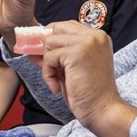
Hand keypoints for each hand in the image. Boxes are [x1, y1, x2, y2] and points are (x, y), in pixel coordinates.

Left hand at [40, 21, 136, 136]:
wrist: (103, 110)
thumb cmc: (89, 93)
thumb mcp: (73, 68)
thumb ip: (59, 54)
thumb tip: (34, 48)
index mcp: (98, 37)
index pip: (67, 26)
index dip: (53, 39)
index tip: (46, 55)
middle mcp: (95, 35)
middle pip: (56, 28)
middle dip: (47, 47)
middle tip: (47, 66)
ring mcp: (87, 42)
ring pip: (50, 42)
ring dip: (48, 64)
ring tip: (57, 80)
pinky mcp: (77, 53)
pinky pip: (49, 57)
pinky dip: (48, 74)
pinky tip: (56, 87)